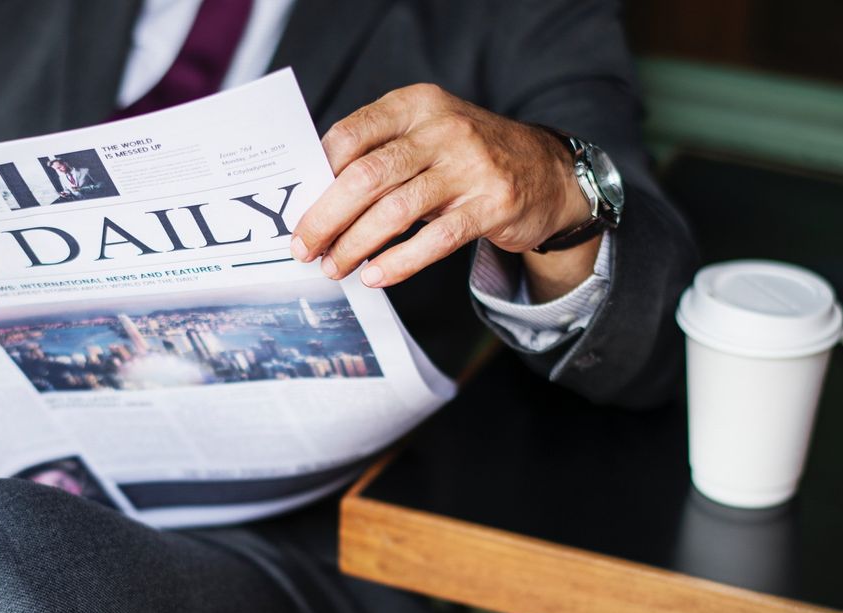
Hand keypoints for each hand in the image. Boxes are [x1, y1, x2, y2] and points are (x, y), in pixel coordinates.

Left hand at [291, 84, 593, 297]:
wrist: (547, 172)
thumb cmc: (466, 158)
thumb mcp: (425, 135)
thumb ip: (378, 154)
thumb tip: (314, 199)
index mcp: (415, 105)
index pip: (351, 135)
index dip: (316, 174)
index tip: (295, 210)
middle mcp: (442, 129)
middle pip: (366, 176)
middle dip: (325, 218)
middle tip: (304, 248)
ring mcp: (469, 167)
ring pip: (395, 211)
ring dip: (356, 245)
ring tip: (334, 268)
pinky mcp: (491, 205)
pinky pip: (435, 240)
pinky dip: (398, 262)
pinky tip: (375, 276)